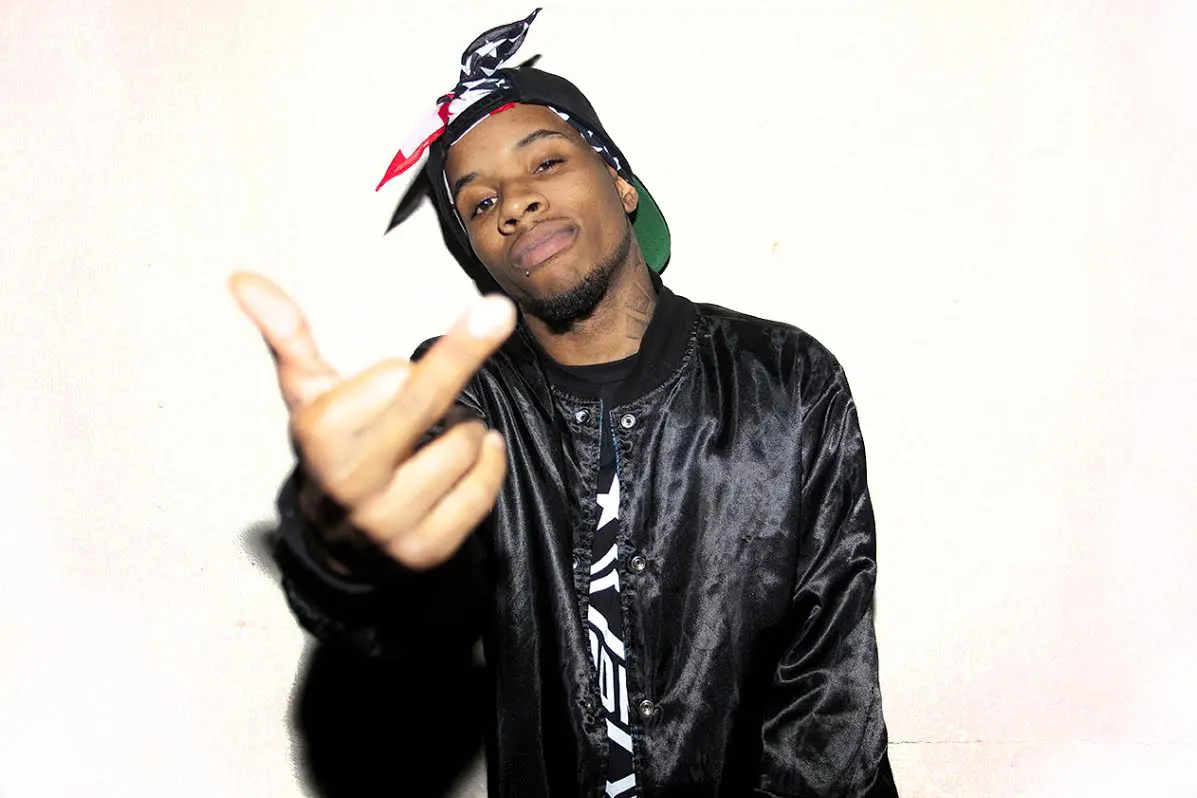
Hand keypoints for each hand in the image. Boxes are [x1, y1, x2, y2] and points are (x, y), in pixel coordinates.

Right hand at [229, 272, 515, 571]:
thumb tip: (243, 279)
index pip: (389, 378)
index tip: (395, 374)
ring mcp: (390, 522)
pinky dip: (487, 462)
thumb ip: (286, 335)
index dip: (399, 371)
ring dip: (466, 428)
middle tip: (499, 311)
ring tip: (438, 435)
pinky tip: (469, 456)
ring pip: (463, 444)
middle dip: (464, 351)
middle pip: (423, 403)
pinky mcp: (427, 551)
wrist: (339, 542)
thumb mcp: (306, 393)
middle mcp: (350, 483)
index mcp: (318, 436)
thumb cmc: (331, 446)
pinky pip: (484, 488)